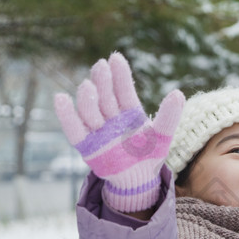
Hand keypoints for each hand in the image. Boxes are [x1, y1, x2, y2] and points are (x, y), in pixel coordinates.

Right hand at [54, 51, 183, 212]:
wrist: (138, 180)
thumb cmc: (149, 155)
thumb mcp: (162, 135)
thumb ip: (169, 116)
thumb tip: (178, 93)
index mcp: (129, 112)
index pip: (123, 90)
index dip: (120, 75)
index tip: (115, 57)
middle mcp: (112, 118)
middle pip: (105, 97)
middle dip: (103, 82)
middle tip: (101, 66)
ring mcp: (98, 131)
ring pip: (90, 111)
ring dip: (88, 98)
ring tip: (87, 86)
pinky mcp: (87, 146)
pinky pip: (74, 130)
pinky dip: (66, 115)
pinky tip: (60, 98)